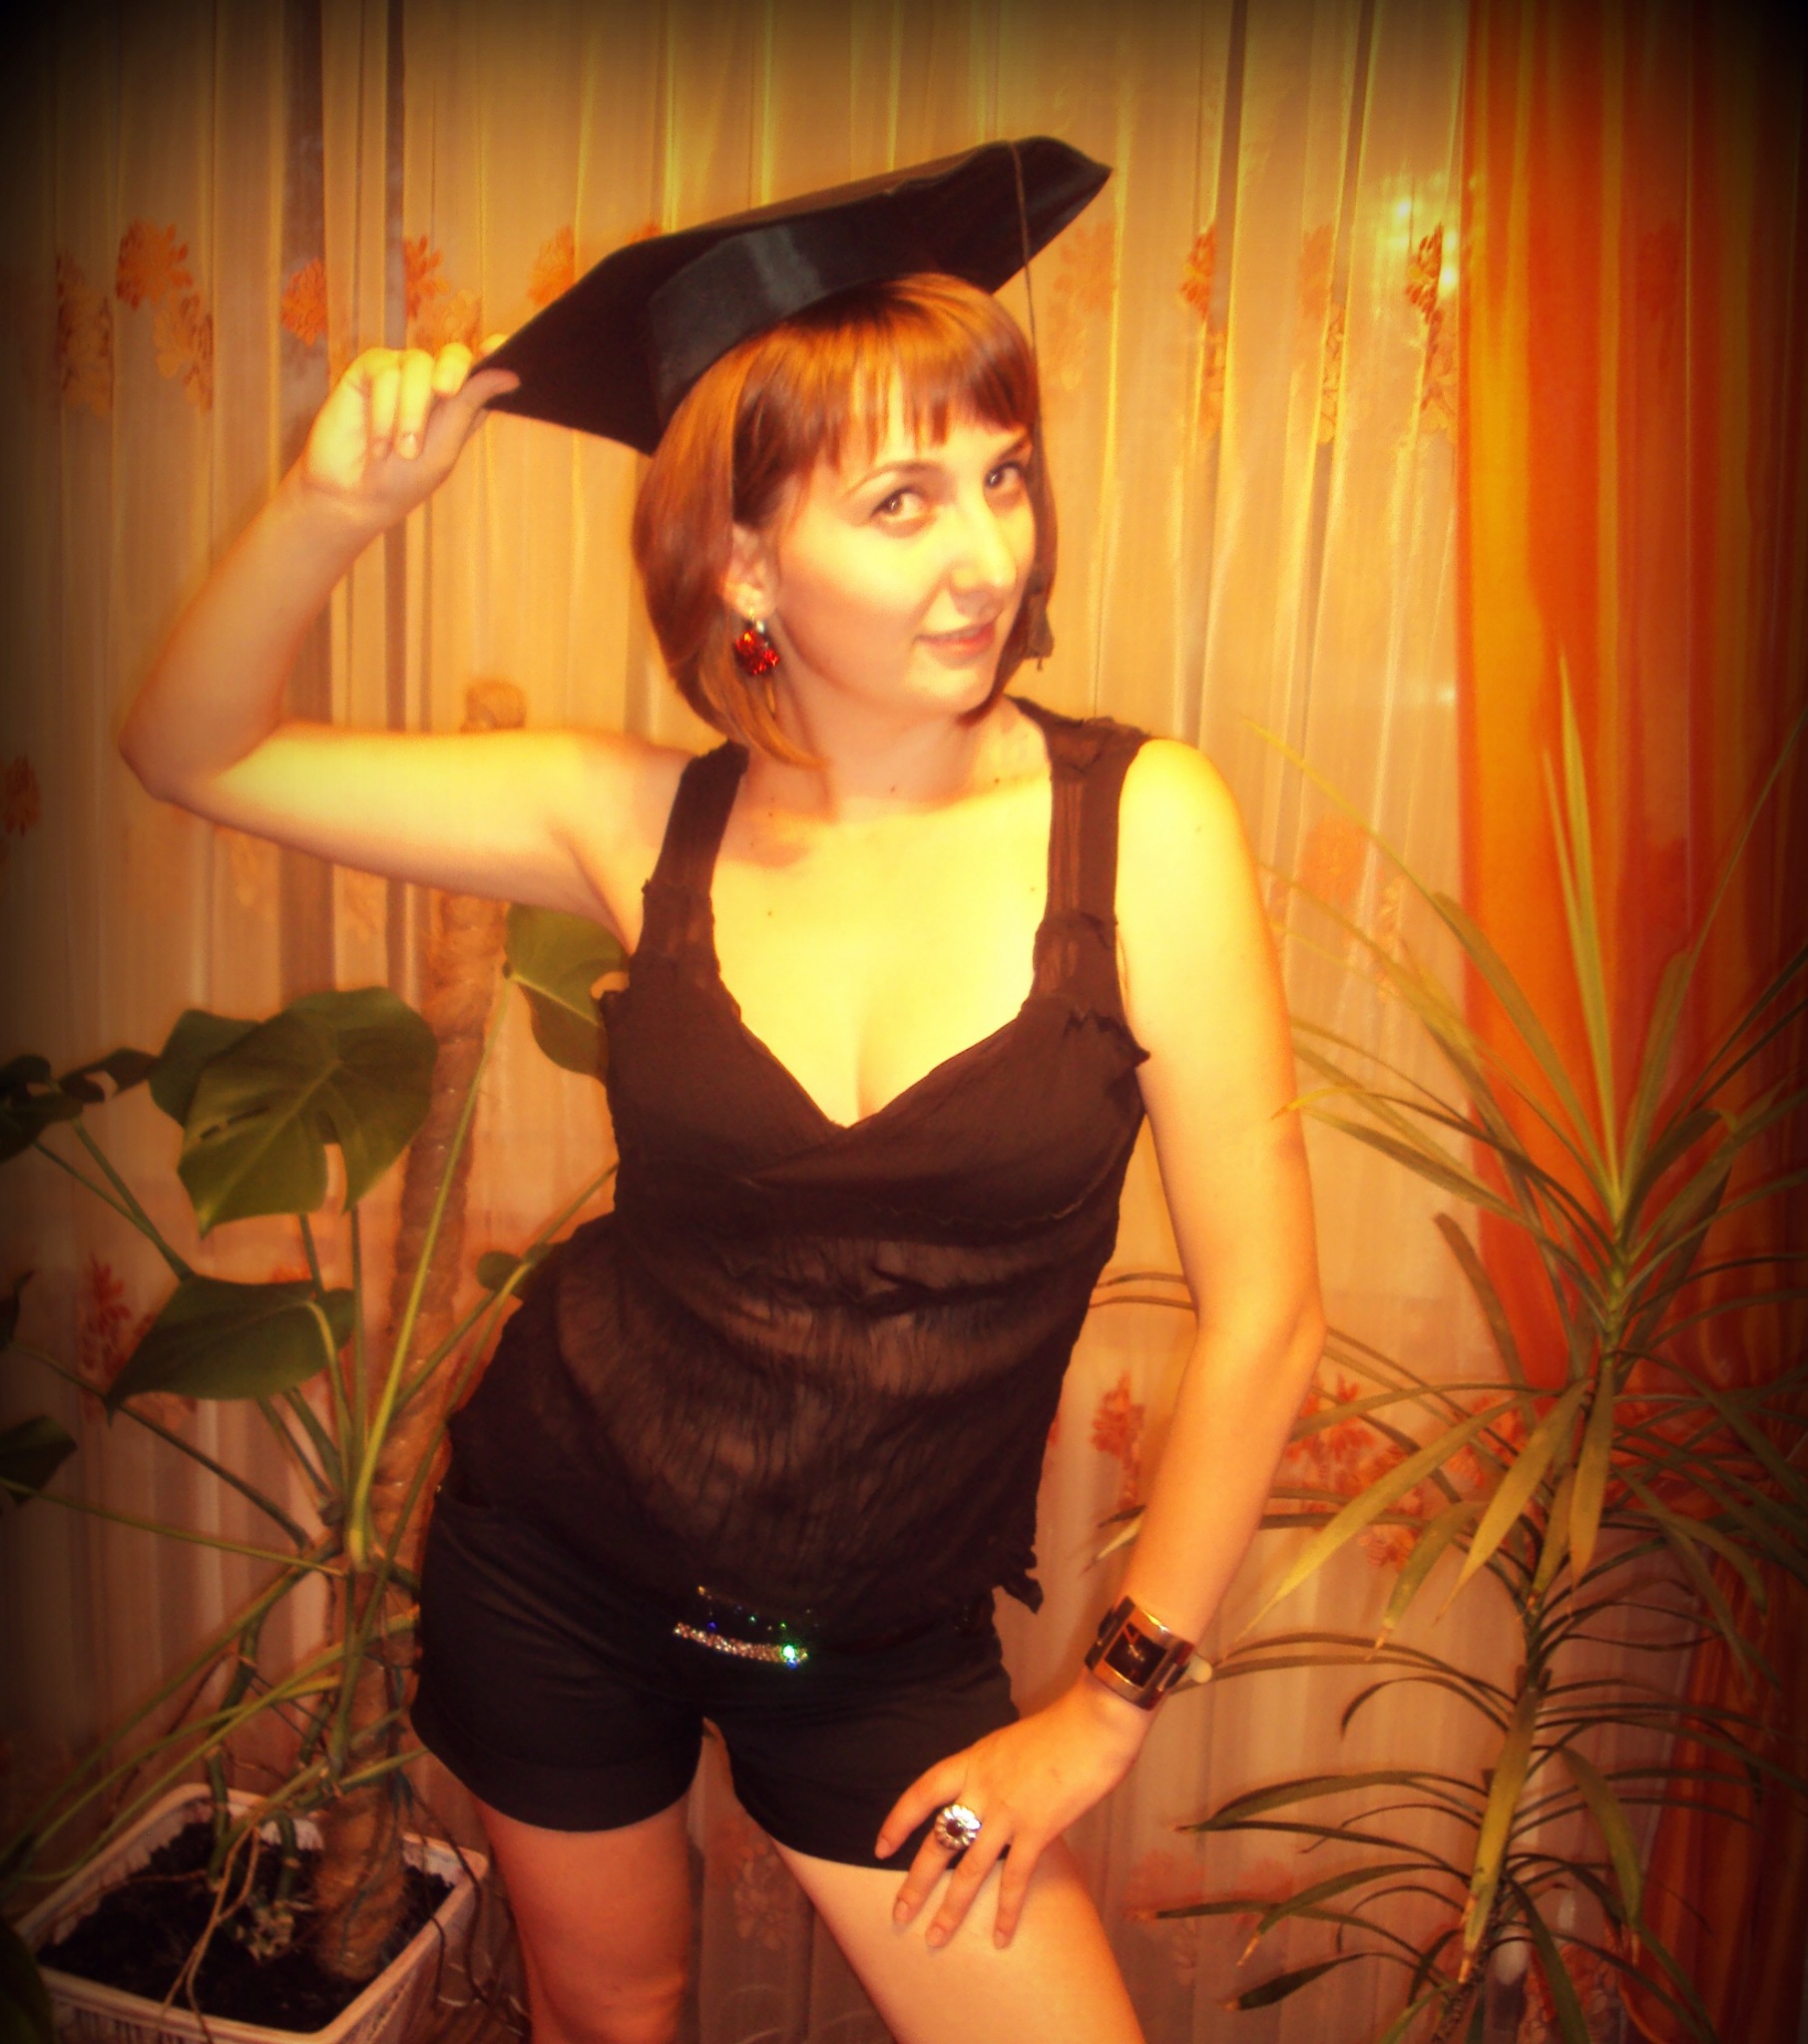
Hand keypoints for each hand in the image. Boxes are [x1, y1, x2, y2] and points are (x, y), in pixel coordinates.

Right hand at [297, 337, 518, 534]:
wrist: (351, 495)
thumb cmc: (403, 479)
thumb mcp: (444, 447)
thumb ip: (470, 405)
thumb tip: (510, 375)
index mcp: (462, 402)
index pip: (485, 368)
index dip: (496, 350)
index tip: (500, 348)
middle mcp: (433, 381)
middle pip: (454, 356)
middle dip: (453, 370)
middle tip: (445, 392)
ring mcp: (401, 373)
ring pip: (418, 365)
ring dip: (410, 410)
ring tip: (402, 450)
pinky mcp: (369, 371)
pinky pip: (384, 371)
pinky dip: (383, 409)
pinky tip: (378, 442)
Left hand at [875, 1676, 1151, 1948]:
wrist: (1093, 1724)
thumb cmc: (1060, 1729)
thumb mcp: (1010, 1744)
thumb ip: (994, 1773)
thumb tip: (990, 1798)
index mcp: (972, 1762)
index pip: (921, 1793)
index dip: (898, 1821)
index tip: (881, 1847)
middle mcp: (981, 1789)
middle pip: (938, 1840)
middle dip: (916, 1882)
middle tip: (899, 1914)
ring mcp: (1006, 1812)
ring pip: (969, 1869)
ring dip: (951, 1908)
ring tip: (935, 1939)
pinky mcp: (1037, 1830)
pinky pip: (1015, 1878)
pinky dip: (1006, 1911)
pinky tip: (999, 1937)